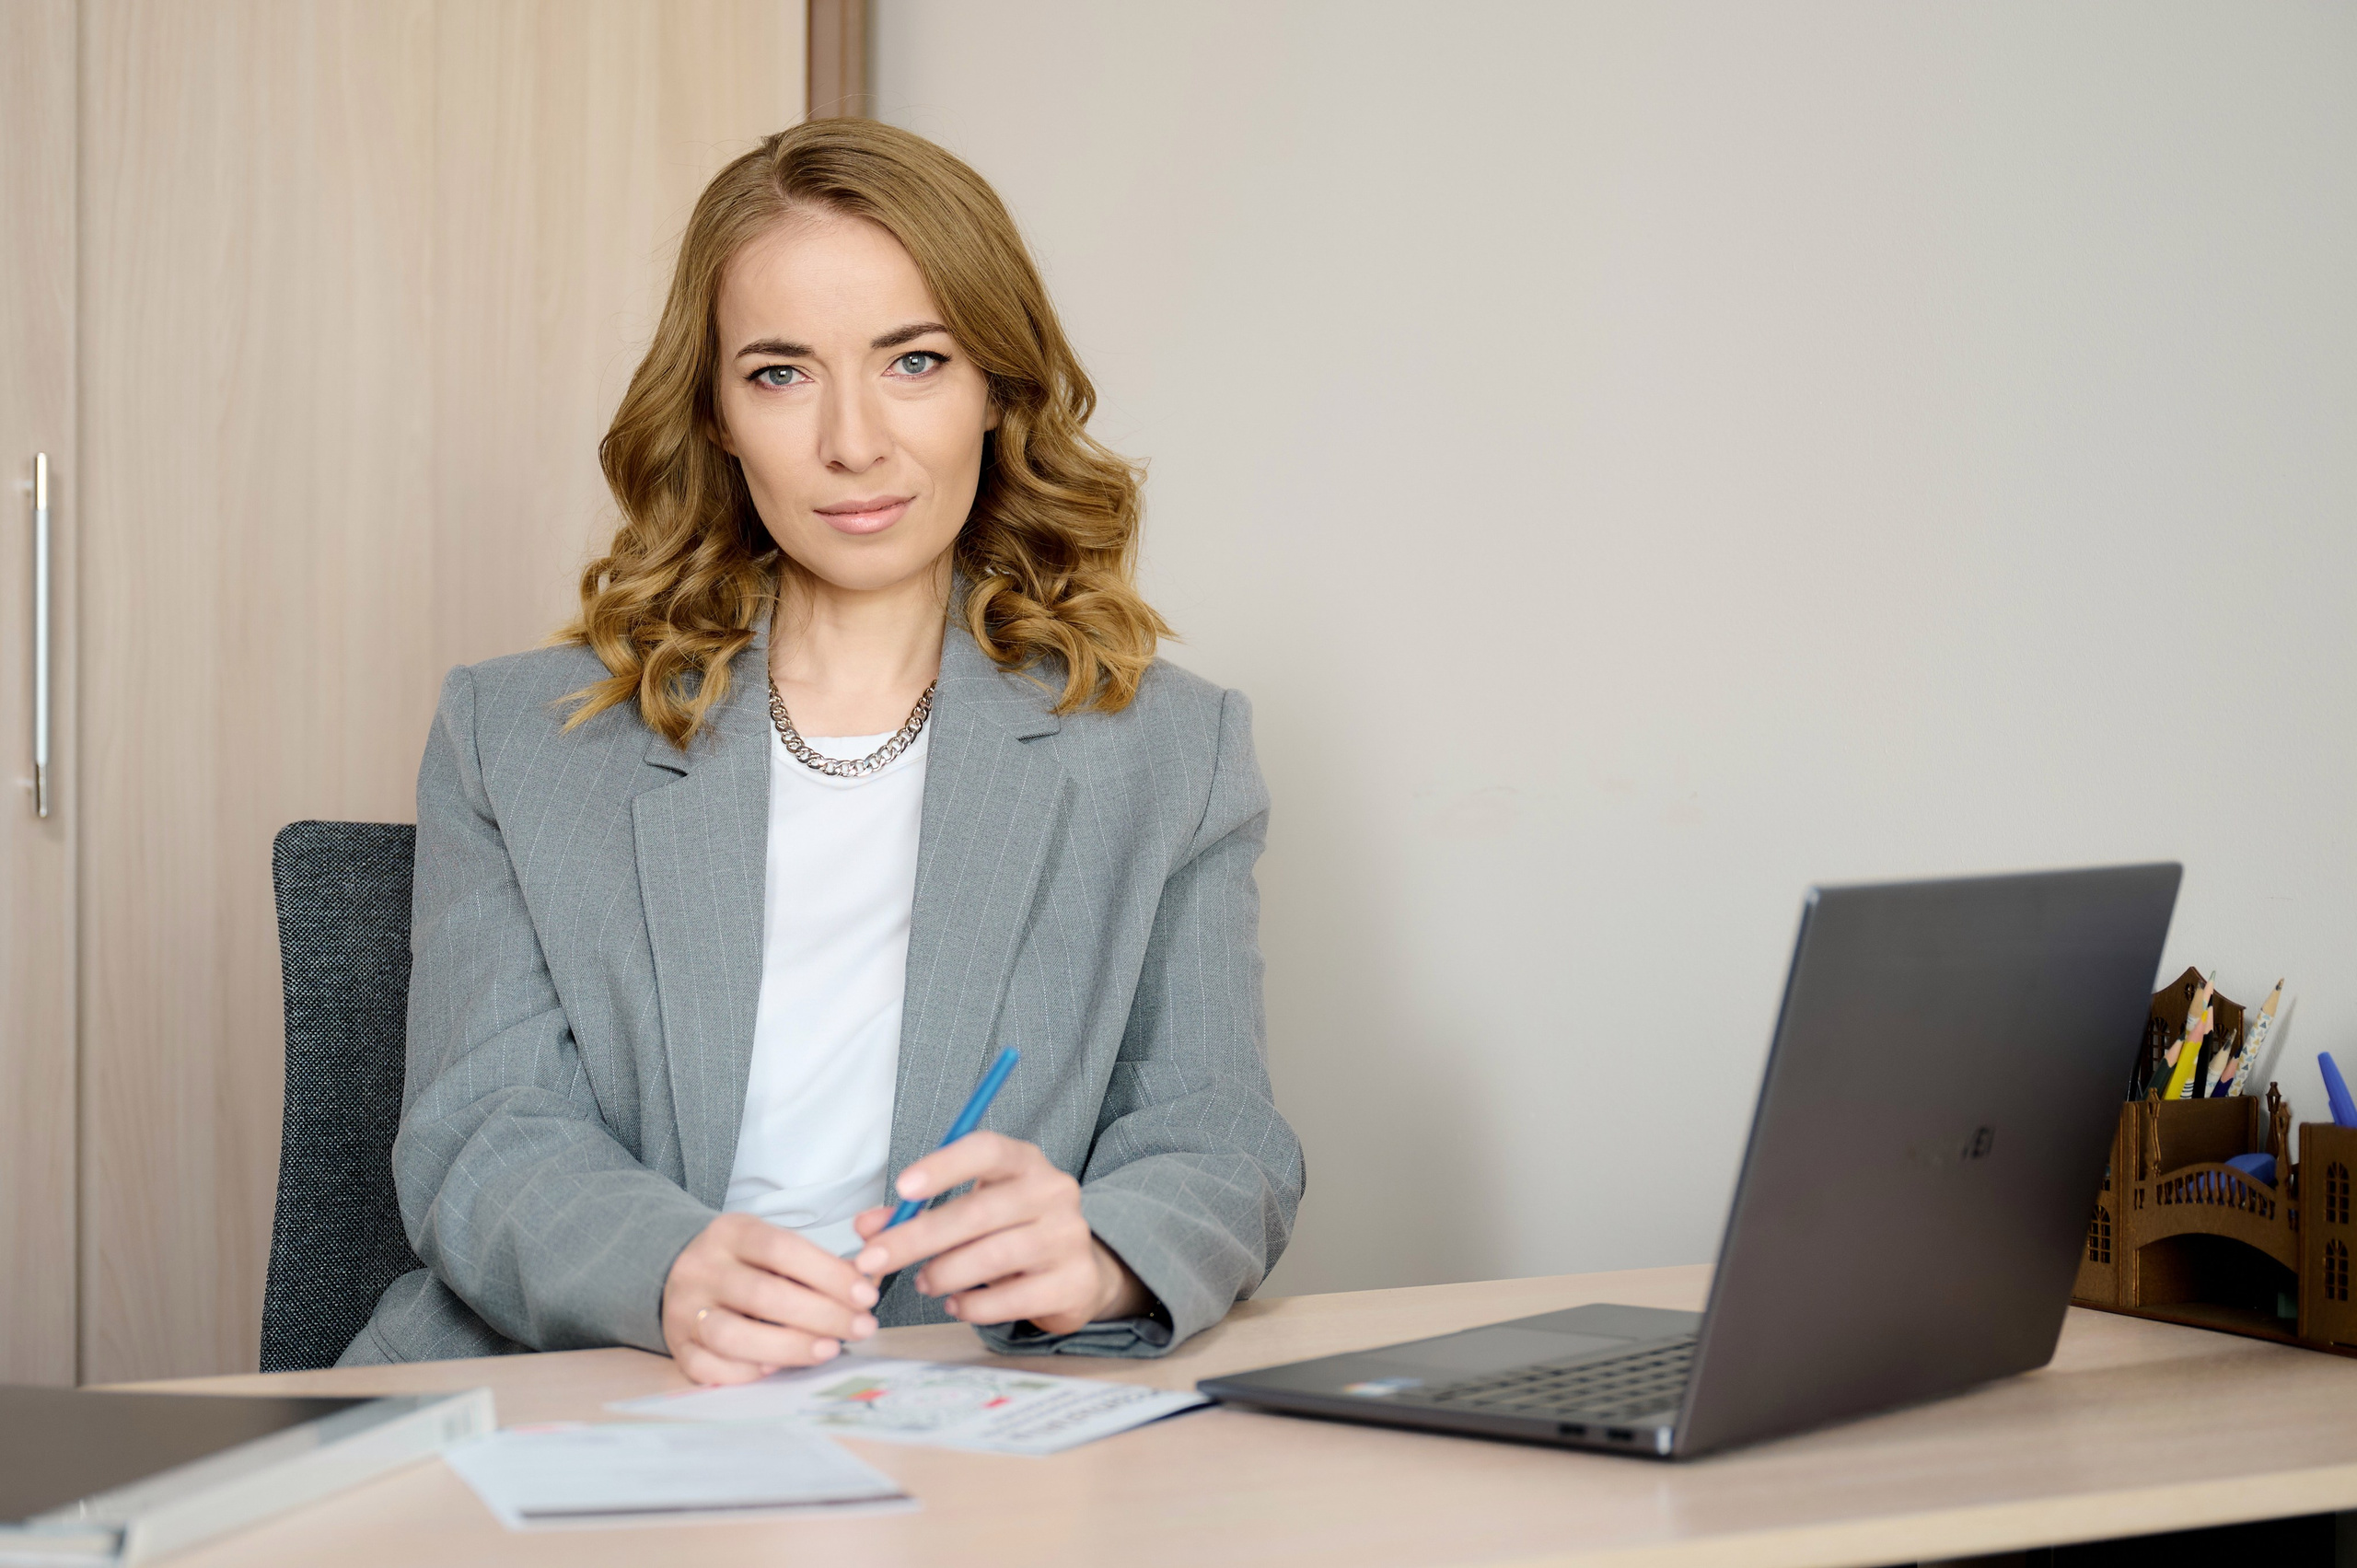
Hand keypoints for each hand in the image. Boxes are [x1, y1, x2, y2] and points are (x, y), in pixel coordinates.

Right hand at [662, 1212, 879, 1384]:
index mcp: (732, 1232)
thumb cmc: (749, 1264)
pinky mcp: (677, 1346)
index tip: (866, 1296)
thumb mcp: (779, 1244)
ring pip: (730, 1334)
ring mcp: (684, 1309)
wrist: (681, 1274)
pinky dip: (746, 1371)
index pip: (781, 1248)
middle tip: (861, 1328)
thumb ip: (831, 1254)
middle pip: (762, 1294)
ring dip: (787, 1346)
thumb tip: (878, 1248)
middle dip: (821, 1315)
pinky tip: (778, 1368)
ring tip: (828, 1350)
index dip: (828, 1274)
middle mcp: (702, 1268)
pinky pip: (708, 1367)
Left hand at [850, 1132, 1150, 1333]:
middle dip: (917, 1238)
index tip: (903, 1189)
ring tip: (923, 1282)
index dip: (943, 1166)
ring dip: (944, 1273)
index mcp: (1025, 1163)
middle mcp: (1053, 1193)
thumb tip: (866, 1226)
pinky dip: (973, 1305)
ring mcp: (1067, 1238)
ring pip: (993, 1256)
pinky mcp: (1072, 1283)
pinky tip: (956, 1303)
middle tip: (874, 1259)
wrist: (1079, 1272)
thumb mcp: (971, 1208)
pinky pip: (1011, 1298)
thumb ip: (918, 1213)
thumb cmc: (1013, 1231)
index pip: (987, 1150)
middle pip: (978, 1211)